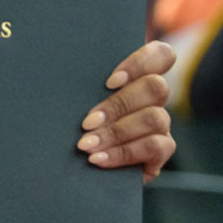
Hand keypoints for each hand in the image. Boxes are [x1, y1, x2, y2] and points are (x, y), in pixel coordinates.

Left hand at [77, 41, 176, 181]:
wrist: (73, 167)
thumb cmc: (70, 121)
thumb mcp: (75, 98)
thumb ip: (82, 83)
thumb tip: (61, 68)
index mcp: (135, 76)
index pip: (161, 54)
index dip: (141, 63)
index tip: (109, 82)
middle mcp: (153, 98)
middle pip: (156, 87)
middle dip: (118, 105)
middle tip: (87, 122)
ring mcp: (161, 125)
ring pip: (155, 118)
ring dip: (117, 132)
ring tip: (86, 144)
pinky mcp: (162, 152)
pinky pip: (155, 147)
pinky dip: (124, 153)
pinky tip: (98, 159)